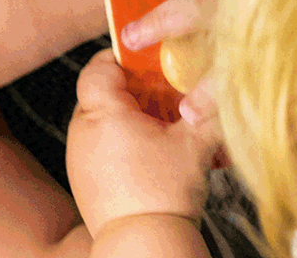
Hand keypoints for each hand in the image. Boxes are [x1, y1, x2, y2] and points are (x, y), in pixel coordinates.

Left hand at [65, 49, 216, 235]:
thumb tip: (218, 87)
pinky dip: (125, 145)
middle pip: (105, 94)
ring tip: (167, 133)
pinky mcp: (83, 180)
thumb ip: (207, 107)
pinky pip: (102, 149)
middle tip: (169, 99)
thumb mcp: (196, 141)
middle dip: (138, 93)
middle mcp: (82, 132)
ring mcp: (78, 157)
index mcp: (103, 113)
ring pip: (105, 123)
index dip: (123, 58)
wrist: (144, 244)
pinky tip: (155, 158)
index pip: (99, 66)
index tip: (148, 60)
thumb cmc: (165, 192)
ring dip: (134, 121)